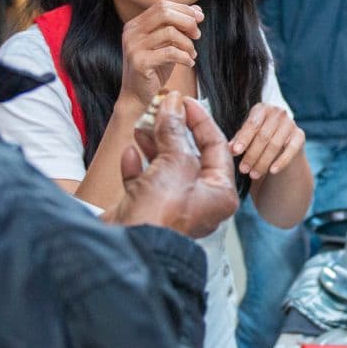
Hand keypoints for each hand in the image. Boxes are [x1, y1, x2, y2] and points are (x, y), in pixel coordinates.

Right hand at [112, 93, 238, 238]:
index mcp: (219, 193)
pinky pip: (145, 182)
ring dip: (153, 144)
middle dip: (173, 131)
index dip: (201, 120)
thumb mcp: (175, 161)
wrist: (127, 245)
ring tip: (141, 126)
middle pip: (189, 155)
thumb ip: (174, 130)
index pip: (217, 147)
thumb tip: (173, 104)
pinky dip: (137, 166)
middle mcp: (199, 201)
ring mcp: (172, 207)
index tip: (184, 102)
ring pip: (165, 166)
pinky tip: (130, 154)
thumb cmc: (163, 211)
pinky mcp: (147, 210)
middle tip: (160, 109)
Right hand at [118, 1, 201, 107]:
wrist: (138, 97)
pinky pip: (170, 52)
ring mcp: (133, 47)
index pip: (162, 5)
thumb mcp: (168, 44)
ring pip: (170, 32)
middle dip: (187, 21)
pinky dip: (185, 57)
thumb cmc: (155, 69)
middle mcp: (131, 32)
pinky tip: (189, 63)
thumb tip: (197, 10)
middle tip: (197, 35)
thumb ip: (179, 27)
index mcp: (135, 25)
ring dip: (188, 43)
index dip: (184, 9)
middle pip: (165, 12)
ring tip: (192, 53)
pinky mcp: (140, 62)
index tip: (199, 19)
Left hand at [229, 102, 305, 179]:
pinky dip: (281, 161)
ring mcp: (290, 123)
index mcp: (261, 109)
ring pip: (275, 145)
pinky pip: (291, 150)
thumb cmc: (257, 137)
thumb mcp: (247, 136)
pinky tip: (272, 171)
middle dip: (252, 155)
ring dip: (263, 162)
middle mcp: (278, 113)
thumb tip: (230, 148)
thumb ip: (238, 140)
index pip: (252, 124)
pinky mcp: (300, 135)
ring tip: (253, 175)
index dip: (243, 139)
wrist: (281, 142)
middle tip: (243, 170)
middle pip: (263, 136)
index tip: (235, 152)